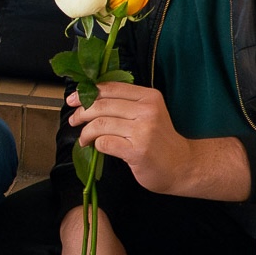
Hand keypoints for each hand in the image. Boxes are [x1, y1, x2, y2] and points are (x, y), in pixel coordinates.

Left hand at [67, 82, 250, 199]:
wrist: (182, 166)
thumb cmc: (160, 141)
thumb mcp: (148, 114)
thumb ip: (125, 104)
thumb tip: (88, 98)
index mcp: (149, 97)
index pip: (111, 88)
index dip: (87, 92)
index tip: (73, 100)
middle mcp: (147, 110)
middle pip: (102, 105)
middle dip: (82, 112)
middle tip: (73, 120)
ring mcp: (143, 131)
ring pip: (101, 124)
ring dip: (86, 132)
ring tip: (84, 138)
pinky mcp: (137, 150)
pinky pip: (105, 142)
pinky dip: (96, 144)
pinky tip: (95, 147)